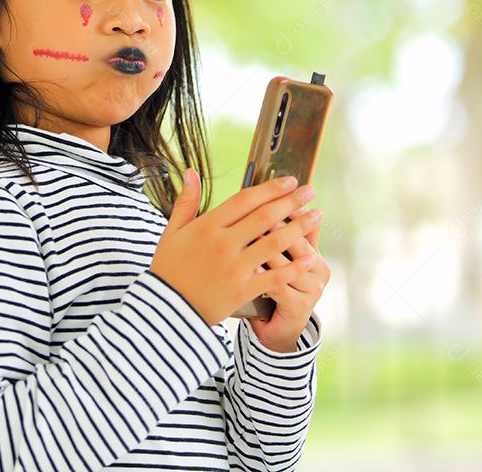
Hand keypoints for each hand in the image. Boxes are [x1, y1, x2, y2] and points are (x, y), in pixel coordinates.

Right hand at [149, 170, 321, 325]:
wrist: (165, 311)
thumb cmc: (168, 269)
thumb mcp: (172, 232)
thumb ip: (186, 201)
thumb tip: (192, 171)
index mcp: (207, 226)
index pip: (245, 199)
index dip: (270, 188)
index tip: (289, 180)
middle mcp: (223, 244)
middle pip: (265, 216)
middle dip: (291, 201)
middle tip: (310, 190)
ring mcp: (235, 267)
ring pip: (274, 243)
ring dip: (299, 227)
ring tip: (317, 216)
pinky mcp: (242, 290)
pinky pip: (274, 276)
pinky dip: (294, 266)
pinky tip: (311, 256)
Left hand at [247, 202, 330, 351]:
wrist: (278, 327)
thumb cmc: (273, 286)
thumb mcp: (280, 258)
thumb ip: (278, 230)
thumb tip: (270, 196)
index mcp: (314, 251)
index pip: (305, 223)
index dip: (288, 208)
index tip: (270, 193)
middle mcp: (319, 268)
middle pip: (297, 239)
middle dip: (275, 224)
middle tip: (256, 210)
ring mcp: (313, 288)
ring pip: (287, 262)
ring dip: (266, 248)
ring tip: (247, 234)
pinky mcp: (300, 307)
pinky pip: (278, 286)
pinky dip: (261, 274)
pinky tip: (246, 265)